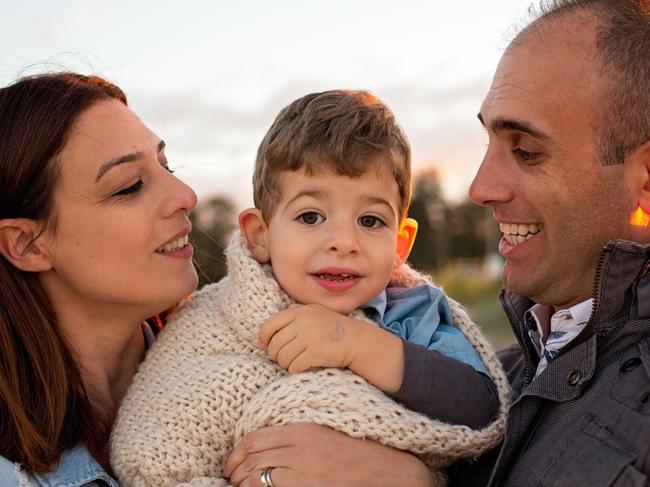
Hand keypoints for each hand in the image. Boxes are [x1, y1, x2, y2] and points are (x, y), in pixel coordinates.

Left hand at [223, 423, 433, 486]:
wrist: (392, 473)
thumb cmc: (360, 454)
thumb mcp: (325, 435)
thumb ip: (297, 437)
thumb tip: (266, 449)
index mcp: (303, 430)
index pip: (253, 439)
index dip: (235, 454)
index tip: (231, 464)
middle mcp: (300, 449)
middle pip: (251, 459)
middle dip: (235, 472)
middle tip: (231, 481)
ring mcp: (305, 473)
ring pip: (256, 480)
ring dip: (244, 486)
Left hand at [259, 304, 363, 372]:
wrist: (356, 340)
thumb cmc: (333, 327)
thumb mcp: (315, 311)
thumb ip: (297, 311)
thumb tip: (278, 318)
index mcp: (300, 312)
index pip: (271, 323)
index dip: (264, 336)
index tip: (263, 344)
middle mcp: (303, 323)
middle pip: (276, 344)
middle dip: (275, 354)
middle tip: (280, 358)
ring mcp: (309, 337)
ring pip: (283, 357)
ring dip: (284, 364)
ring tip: (291, 363)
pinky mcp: (316, 353)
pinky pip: (294, 365)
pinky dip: (294, 369)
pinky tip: (300, 367)